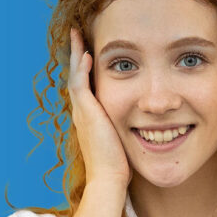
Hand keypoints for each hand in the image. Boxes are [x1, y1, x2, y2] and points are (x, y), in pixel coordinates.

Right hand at [69, 27, 130, 186]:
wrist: (109, 179)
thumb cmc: (118, 167)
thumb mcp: (121, 142)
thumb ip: (125, 130)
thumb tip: (142, 127)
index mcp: (88, 119)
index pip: (84, 87)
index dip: (85, 70)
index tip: (89, 54)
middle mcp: (81, 113)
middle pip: (76, 77)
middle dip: (77, 56)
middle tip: (77, 37)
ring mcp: (81, 112)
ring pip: (75, 76)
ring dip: (77, 55)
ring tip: (78, 36)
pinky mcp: (86, 114)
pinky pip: (80, 84)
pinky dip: (82, 68)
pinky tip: (88, 54)